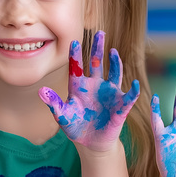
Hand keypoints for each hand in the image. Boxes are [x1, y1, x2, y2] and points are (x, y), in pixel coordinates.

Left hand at [39, 31, 138, 151]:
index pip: (77, 67)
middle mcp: (95, 86)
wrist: (91, 143)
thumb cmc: (75, 127)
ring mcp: (109, 94)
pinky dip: (133, 90)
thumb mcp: (62, 116)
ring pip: (114, 73)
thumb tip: (41, 91)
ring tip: (113, 51)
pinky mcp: (121, 106)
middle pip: (97, 63)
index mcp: (78, 86)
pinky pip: (129, 96)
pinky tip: (134, 84)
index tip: (73, 42)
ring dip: (115, 62)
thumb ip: (54, 103)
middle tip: (100, 33)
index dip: (76, 55)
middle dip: (98, 48)